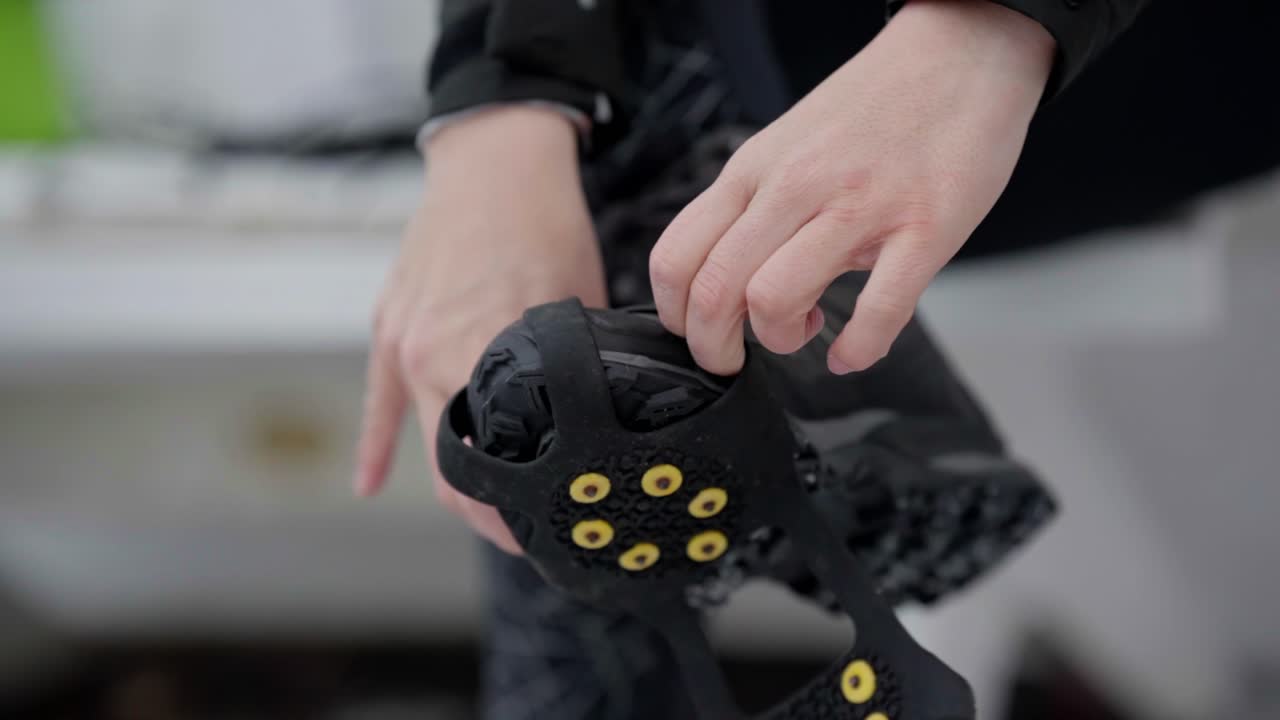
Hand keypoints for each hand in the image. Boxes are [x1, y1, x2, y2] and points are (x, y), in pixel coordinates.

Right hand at [355, 106, 606, 553]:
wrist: (493, 159)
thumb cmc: (543, 222)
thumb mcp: (576, 301)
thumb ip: (575, 366)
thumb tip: (607, 415)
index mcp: (479, 353)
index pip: (488, 463)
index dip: (515, 510)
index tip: (545, 535)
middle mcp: (429, 355)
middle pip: (449, 464)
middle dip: (488, 509)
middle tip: (527, 535)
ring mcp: (402, 342)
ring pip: (420, 437)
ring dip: (451, 478)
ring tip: (487, 511)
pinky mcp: (389, 325)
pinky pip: (380, 401)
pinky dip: (376, 445)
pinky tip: (370, 484)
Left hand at [649, 0, 1054, 374]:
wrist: (960, 54)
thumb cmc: (873, 110)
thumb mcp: (785, 147)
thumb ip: (752, 207)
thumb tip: (722, 279)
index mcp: (754, 172)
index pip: (678, 256)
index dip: (675, 315)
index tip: (695, 334)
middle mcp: (795, 187)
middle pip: (715, 290)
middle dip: (714, 347)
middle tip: (736, 358)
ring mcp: (860, 208)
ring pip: (775, 299)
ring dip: (780, 340)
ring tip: (804, 329)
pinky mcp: (924, 228)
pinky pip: (878, 311)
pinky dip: (859, 349)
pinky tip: (855, 353)